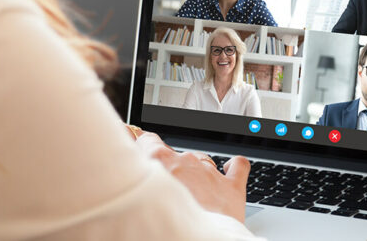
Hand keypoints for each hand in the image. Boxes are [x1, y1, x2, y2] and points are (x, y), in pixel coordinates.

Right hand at [134, 132, 250, 221]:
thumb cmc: (166, 226)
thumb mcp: (140, 195)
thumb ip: (136, 178)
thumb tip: (128, 172)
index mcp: (159, 159)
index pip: (146, 139)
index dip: (142, 144)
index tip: (138, 147)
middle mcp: (185, 160)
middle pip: (175, 154)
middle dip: (170, 169)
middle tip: (166, 189)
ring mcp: (210, 171)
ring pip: (201, 161)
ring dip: (196, 173)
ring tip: (192, 196)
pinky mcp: (231, 186)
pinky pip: (238, 165)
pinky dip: (233, 166)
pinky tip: (228, 169)